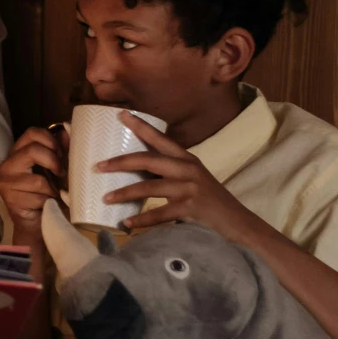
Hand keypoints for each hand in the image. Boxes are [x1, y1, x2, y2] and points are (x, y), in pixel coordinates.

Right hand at [0, 124, 66, 247]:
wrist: (38, 224)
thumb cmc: (47, 194)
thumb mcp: (57, 169)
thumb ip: (61, 150)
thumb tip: (68, 130)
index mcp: (18, 153)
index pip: (32, 133)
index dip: (50, 140)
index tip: (61, 153)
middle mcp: (7, 165)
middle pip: (33, 150)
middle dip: (53, 162)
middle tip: (60, 173)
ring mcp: (6, 182)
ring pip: (38, 179)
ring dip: (51, 189)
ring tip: (53, 194)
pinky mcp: (10, 199)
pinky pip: (37, 198)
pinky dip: (48, 202)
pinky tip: (46, 205)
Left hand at [97, 116, 255, 239]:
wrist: (239, 224)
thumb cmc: (211, 203)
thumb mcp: (193, 181)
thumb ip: (170, 174)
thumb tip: (136, 174)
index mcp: (187, 159)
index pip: (160, 139)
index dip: (140, 126)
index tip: (120, 114)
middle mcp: (188, 169)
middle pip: (148, 160)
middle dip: (120, 162)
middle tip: (98, 166)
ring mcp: (190, 189)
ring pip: (150, 188)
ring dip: (125, 193)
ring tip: (106, 198)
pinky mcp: (191, 209)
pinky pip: (159, 214)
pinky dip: (141, 220)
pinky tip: (126, 223)